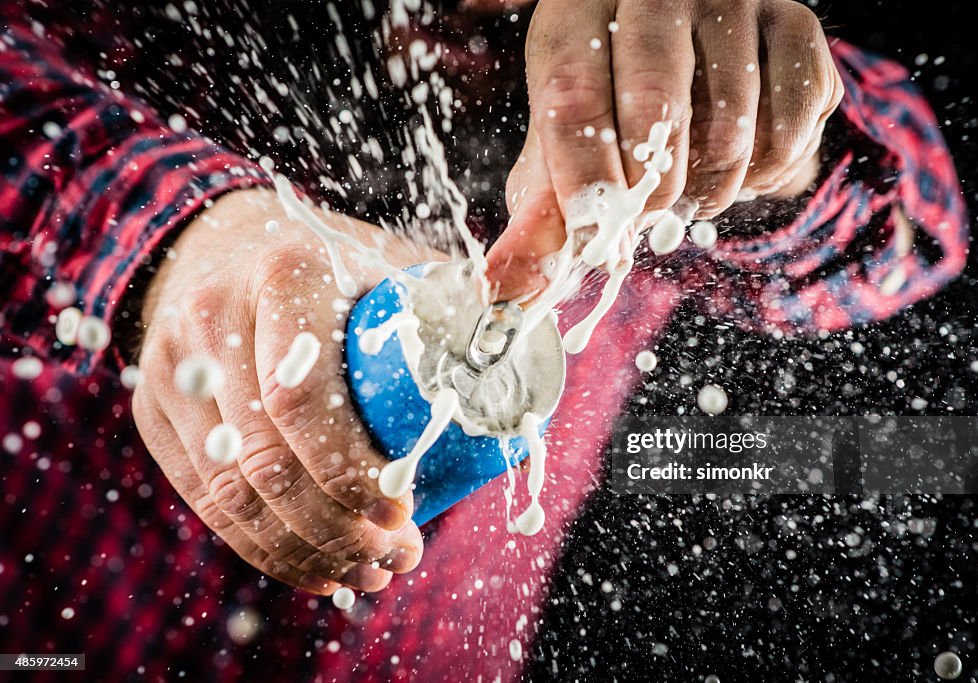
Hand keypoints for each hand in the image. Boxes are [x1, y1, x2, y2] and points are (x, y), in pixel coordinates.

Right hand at [132, 188, 431, 594]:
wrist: (222, 244)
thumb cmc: (331, 265)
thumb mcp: (386, 264)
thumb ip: (449, 304)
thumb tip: (517, 376)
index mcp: (283, 274)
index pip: (303, 398)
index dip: (351, 472)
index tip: (404, 513)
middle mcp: (212, 319)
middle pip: (265, 459)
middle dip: (336, 530)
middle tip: (396, 560)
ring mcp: (172, 369)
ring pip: (231, 492)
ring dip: (304, 552)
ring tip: (368, 574)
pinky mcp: (155, 411)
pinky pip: (204, 498)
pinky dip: (262, 547)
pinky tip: (315, 569)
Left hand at [487, 0, 843, 298]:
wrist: (697, 51)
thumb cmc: (613, 103)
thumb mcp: (566, 146)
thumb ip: (541, 218)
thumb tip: (506, 290)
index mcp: (580, 12)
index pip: (574, 98)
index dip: (583, 181)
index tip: (595, 241)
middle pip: (657, 105)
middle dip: (652, 189)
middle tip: (650, 211)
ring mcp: (735, 0)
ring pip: (732, 128)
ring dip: (712, 189)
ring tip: (695, 181)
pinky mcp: (797, 25)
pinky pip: (792, 128)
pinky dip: (768, 172)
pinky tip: (743, 159)